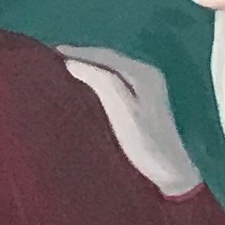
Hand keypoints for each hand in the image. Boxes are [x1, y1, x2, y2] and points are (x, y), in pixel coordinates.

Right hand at [62, 44, 200, 196]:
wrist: (171, 171)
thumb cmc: (145, 142)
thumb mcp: (121, 110)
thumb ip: (101, 82)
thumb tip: (72, 62)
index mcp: (143, 73)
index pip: (105, 56)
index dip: (78, 53)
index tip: (52, 52)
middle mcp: (147, 74)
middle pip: (110, 59)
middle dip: (83, 56)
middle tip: (54, 56)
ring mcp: (148, 87)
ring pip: (113, 68)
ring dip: (90, 65)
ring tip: (65, 66)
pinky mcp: (146, 100)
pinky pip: (116, 79)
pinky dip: (98, 76)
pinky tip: (87, 82)